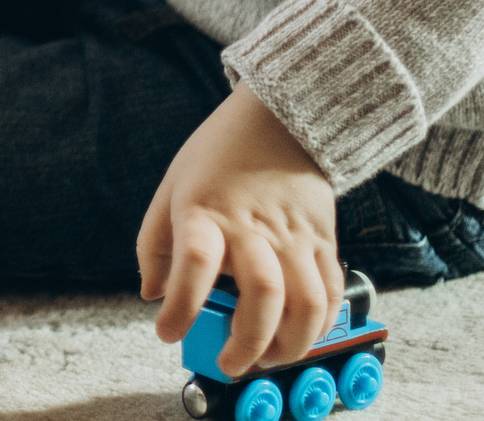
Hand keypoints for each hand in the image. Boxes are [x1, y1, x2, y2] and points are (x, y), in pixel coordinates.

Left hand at [136, 86, 341, 378]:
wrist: (279, 119)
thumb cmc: (218, 156)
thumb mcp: (172, 187)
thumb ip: (155, 243)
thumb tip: (152, 294)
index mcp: (206, 210)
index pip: (195, 260)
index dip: (181, 303)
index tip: (167, 331)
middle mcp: (253, 225)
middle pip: (262, 292)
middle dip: (247, 341)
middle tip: (229, 363)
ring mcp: (294, 235)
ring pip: (306, 302)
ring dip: (290, 343)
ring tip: (268, 358)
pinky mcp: (324, 240)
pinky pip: (331, 293)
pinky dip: (320, 326)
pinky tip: (299, 336)